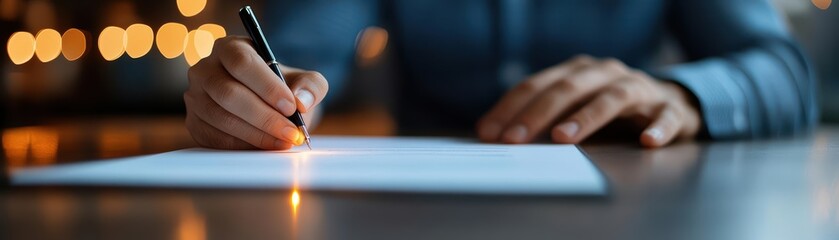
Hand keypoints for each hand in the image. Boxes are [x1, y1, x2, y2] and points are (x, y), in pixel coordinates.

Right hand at [185, 36, 327, 149]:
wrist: (266, 105)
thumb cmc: (282, 89)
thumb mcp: (303, 80)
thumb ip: (311, 85)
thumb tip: (301, 101)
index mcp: (229, 48)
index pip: (242, 63)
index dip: (267, 87)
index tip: (291, 106)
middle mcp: (205, 70)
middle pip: (228, 93)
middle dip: (264, 117)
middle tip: (291, 133)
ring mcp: (195, 97)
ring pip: (221, 118)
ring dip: (256, 135)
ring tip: (283, 142)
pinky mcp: (194, 123)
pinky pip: (214, 138)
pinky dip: (243, 146)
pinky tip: (265, 147)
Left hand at [477, 55, 700, 147]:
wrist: (670, 104)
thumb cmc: (609, 111)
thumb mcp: (574, 108)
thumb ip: (542, 119)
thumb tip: (498, 138)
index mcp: (577, 71)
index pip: (536, 85)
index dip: (510, 108)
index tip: (488, 132)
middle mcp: (605, 73)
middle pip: (567, 89)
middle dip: (536, 114)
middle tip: (513, 139)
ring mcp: (639, 87)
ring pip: (611, 98)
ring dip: (585, 118)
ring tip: (562, 138)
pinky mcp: (668, 107)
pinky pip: (666, 116)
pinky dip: (658, 128)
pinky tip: (647, 142)